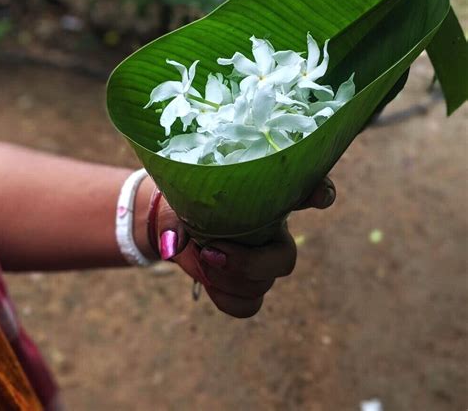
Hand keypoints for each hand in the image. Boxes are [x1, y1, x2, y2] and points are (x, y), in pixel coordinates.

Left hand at [153, 177, 335, 317]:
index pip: (304, 189)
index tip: (319, 196)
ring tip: (202, 257)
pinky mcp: (248, 284)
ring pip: (265, 283)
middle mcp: (272, 228)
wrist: (175, 226)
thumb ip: (177, 217)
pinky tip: (207, 279)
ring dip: (229, 278)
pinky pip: (249, 304)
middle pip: (286, 257)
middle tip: (212, 250)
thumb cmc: (185, 200)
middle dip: (251, 263)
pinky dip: (225, 298)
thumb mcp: (178, 199)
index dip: (320, 193)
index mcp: (266, 194)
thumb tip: (173, 244)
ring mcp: (262, 259)